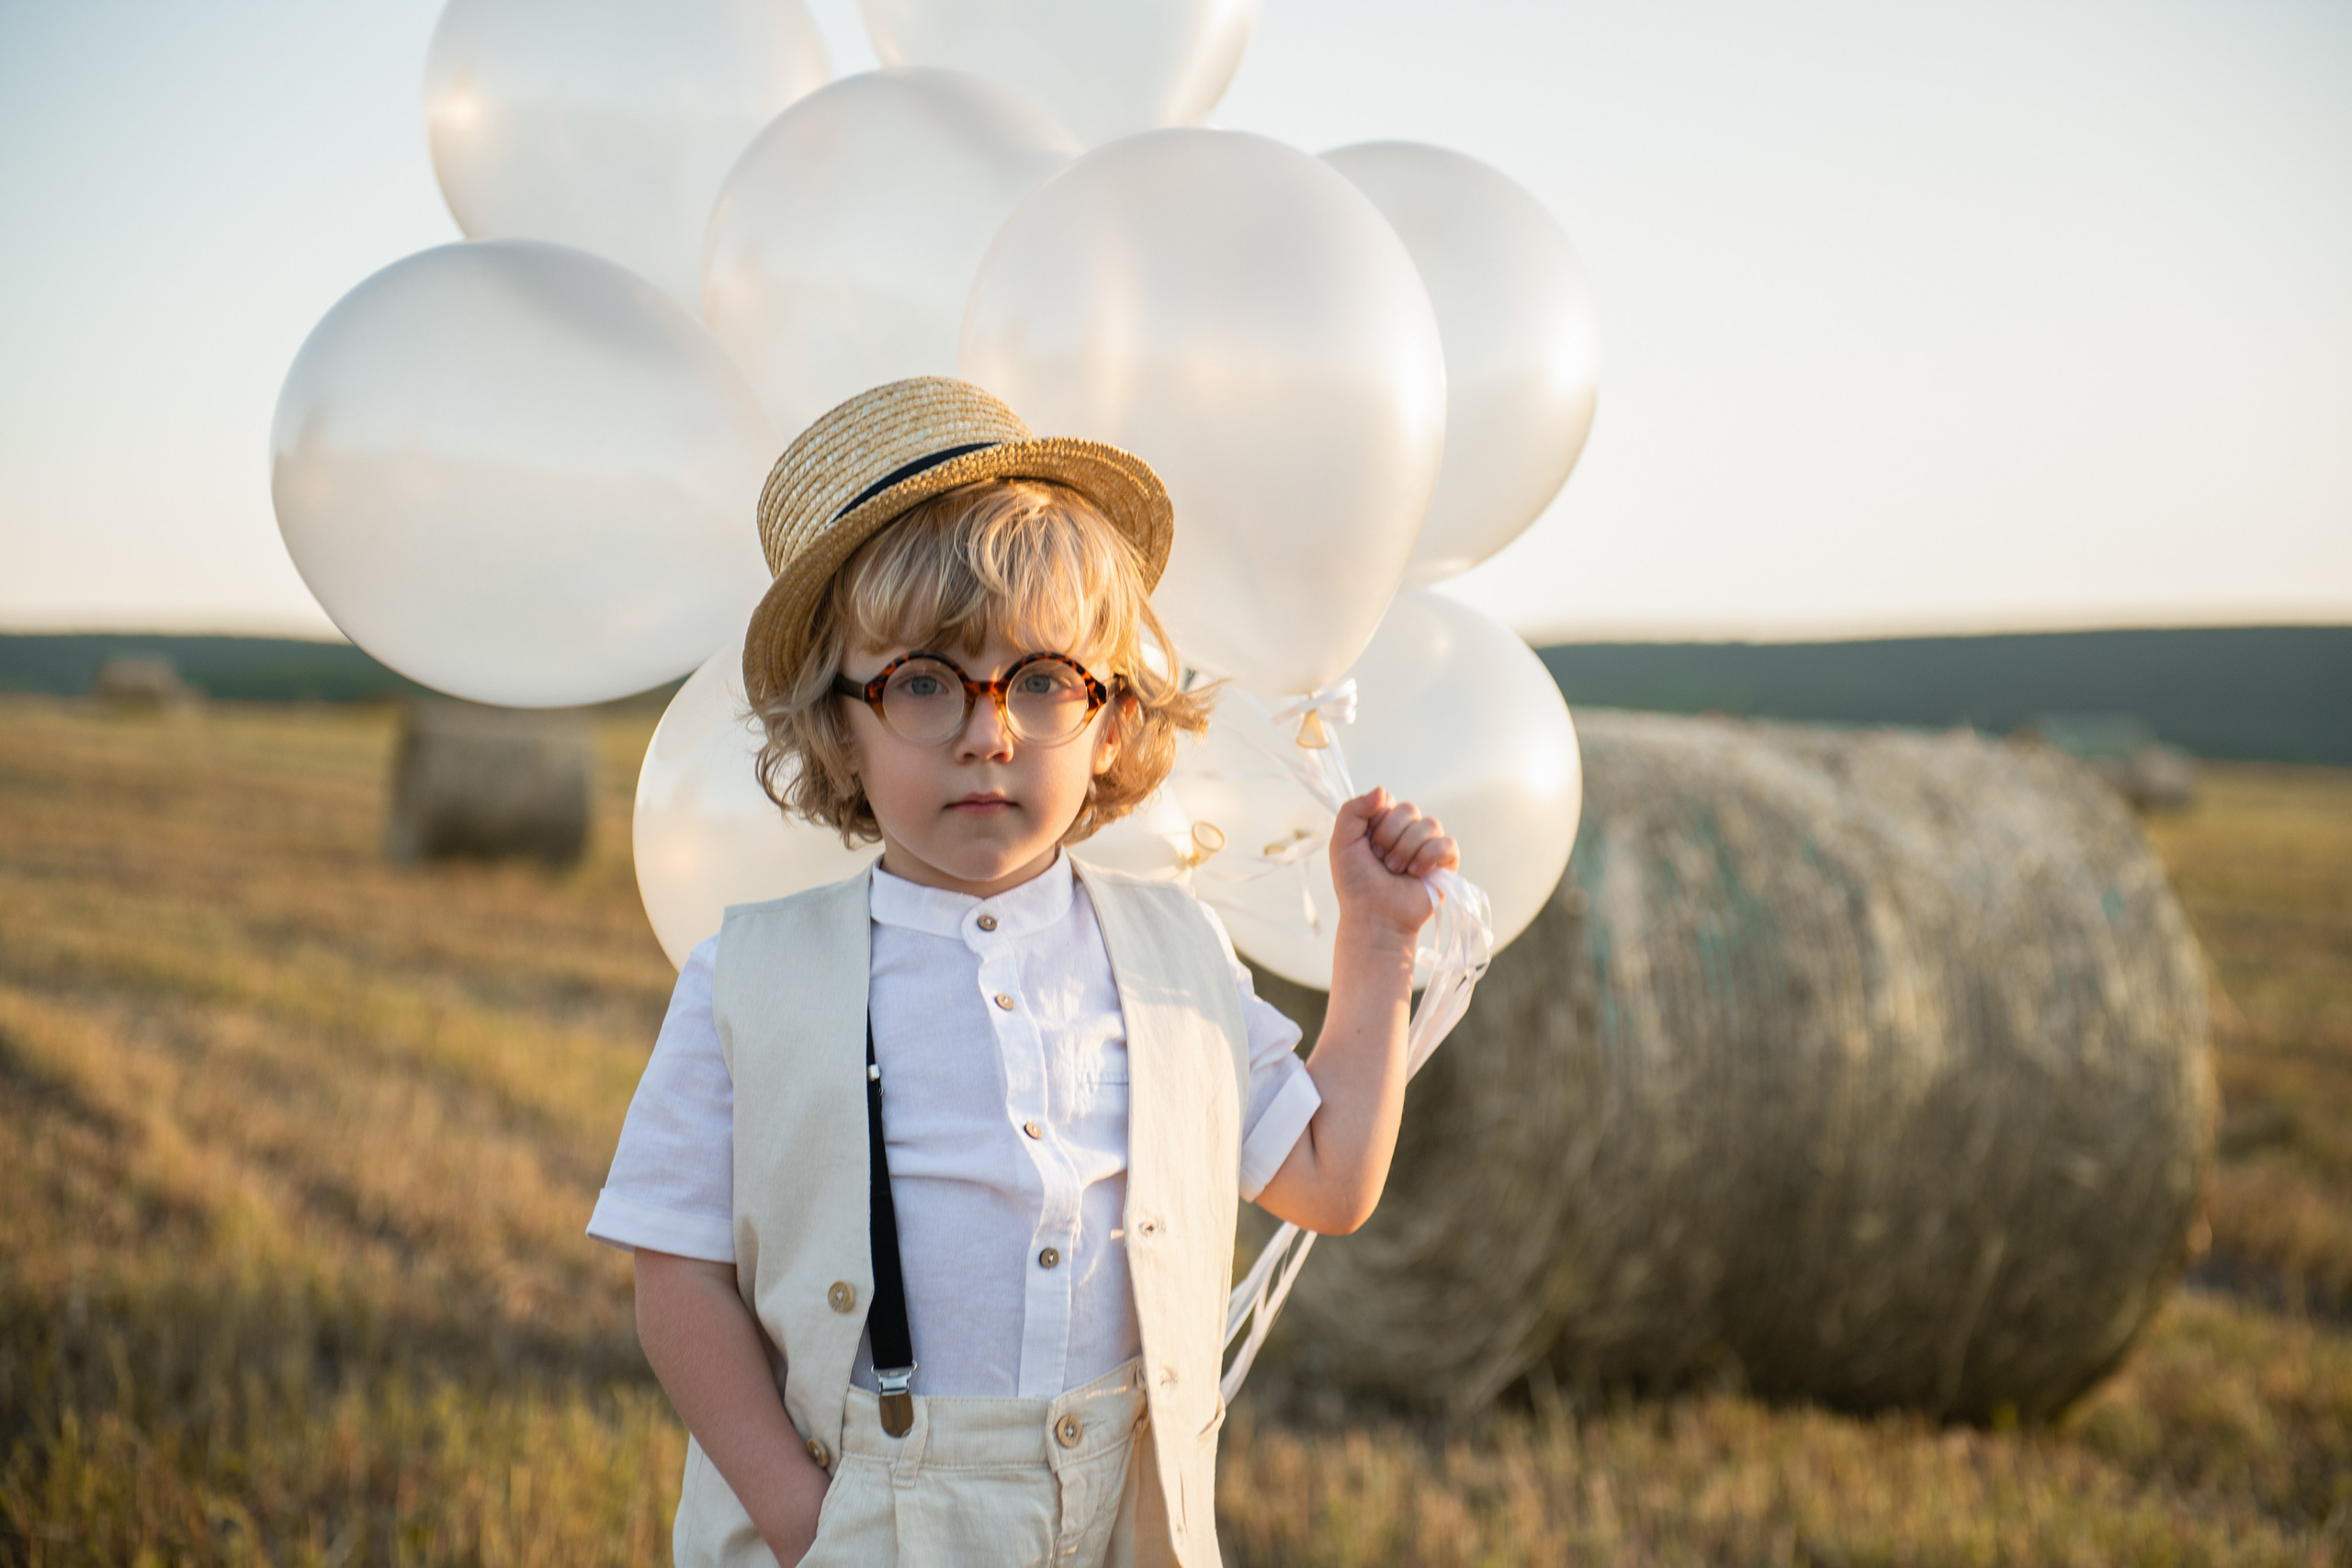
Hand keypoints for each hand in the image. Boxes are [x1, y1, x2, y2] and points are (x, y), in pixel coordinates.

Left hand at [1328, 787, 1458, 946]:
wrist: (1374, 916)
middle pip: (1409, 809)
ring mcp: (1427, 846)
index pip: (1388, 801)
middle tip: (1381, 860)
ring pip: (1429, 824)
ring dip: (1407, 849)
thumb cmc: (1356, 884)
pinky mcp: (1445, 863)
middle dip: (1389, 836)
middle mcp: (1407, 832)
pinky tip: (1416, 873)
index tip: (1367, 843)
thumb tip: (1382, 790)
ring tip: (1396, 871)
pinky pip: (1447, 843)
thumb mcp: (1341, 843)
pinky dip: (1429, 856)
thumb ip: (1353, 810)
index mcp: (1383, 824)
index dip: (1376, 819)